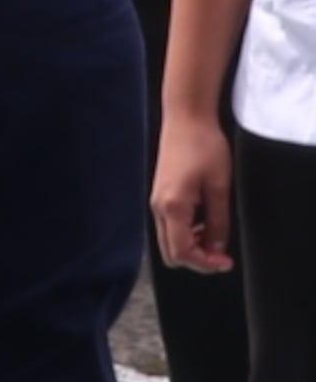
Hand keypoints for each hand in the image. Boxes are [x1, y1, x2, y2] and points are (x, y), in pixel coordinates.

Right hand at [151, 113, 235, 273]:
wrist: (185, 117)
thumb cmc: (204, 146)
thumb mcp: (219, 186)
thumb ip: (218, 221)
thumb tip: (217, 248)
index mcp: (172, 206)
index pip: (183, 252)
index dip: (205, 264)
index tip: (226, 261)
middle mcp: (158, 207)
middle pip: (171, 253)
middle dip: (196, 259)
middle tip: (221, 253)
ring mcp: (156, 200)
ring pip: (169, 240)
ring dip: (191, 246)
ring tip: (214, 233)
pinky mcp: (160, 194)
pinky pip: (168, 226)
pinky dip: (185, 232)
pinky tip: (203, 220)